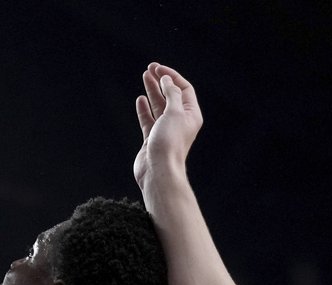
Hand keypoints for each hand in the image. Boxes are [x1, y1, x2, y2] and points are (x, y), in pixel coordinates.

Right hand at [134, 62, 202, 190]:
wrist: (159, 170)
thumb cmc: (169, 142)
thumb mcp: (174, 111)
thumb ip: (171, 93)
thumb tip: (167, 80)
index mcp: (191, 114)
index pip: (183, 88)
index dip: (171, 76)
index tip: (158, 68)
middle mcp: (180, 121)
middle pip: (170, 95)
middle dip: (160, 80)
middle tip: (149, 68)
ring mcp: (165, 130)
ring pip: (158, 105)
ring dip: (152, 91)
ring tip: (145, 76)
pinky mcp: (152, 139)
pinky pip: (149, 119)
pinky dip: (144, 109)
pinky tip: (140, 100)